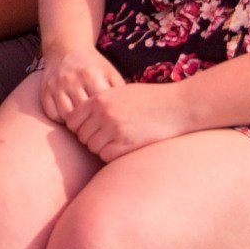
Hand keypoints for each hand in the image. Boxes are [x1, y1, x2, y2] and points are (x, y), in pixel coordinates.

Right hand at [40, 46, 124, 124]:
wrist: (66, 50)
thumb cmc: (93, 65)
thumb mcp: (110, 72)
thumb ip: (120, 90)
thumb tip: (129, 113)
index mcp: (91, 75)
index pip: (101, 106)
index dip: (106, 117)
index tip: (110, 121)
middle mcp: (72, 80)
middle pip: (84, 113)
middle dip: (92, 122)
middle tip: (98, 126)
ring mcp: (56, 86)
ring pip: (67, 117)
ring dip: (76, 123)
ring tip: (84, 122)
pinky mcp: (44, 91)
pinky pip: (52, 115)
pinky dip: (61, 119)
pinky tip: (70, 116)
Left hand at [68, 82, 196, 161]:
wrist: (178, 105)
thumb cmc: (151, 99)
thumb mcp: (121, 92)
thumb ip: (100, 103)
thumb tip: (80, 119)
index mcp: (99, 98)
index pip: (72, 120)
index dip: (79, 127)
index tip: (91, 130)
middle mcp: (103, 113)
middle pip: (81, 135)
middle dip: (92, 139)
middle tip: (108, 138)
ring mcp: (113, 128)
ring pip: (92, 147)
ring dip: (102, 148)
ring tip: (119, 141)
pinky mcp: (126, 143)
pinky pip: (106, 156)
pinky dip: (112, 155)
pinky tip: (125, 148)